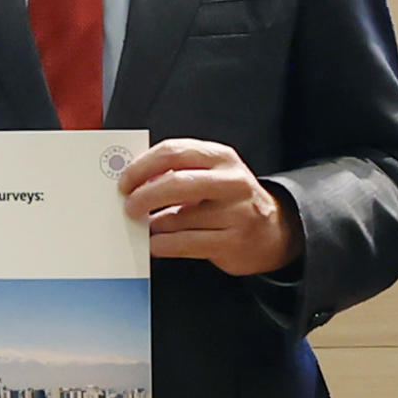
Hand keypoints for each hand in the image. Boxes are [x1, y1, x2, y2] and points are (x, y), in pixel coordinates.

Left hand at [119, 138, 303, 274]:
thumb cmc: (231, 201)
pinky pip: (184, 244)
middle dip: (144, 195)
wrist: (273, 232)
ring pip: (178, 218)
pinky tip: (157, 244)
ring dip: (153, 225)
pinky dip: (163, 245)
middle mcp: (232, 182)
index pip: (174, 152)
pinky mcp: (233, 242)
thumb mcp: (212, 175)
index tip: (124, 181)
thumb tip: (134, 182)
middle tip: (129, 206)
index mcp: (221, 157)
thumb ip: (178, 172)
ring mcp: (235, 213)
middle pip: (176, 182)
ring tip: (147, 227)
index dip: (142, 166)